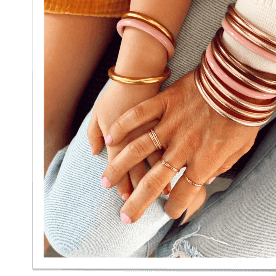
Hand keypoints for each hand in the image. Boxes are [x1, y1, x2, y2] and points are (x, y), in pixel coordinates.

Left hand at [87, 79, 170, 199]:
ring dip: (164, 183)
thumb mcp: (98, 112)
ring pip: (163, 166)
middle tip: (145, 205)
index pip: (121, 173)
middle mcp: (140, 142)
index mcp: (119, 142)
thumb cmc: (118, 92)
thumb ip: (93, 134)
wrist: (142, 70)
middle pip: (141, 174)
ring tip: (166, 196)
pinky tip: (183, 172)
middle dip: (142, 193)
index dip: (124, 185)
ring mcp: (160, 135)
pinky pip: (179, 149)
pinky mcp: (175, 127)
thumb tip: (94, 151)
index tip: (125, 197)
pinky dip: (180, 162)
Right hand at [100, 70, 258, 222]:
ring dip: (120, 167)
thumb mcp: (242, 147)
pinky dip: (123, 126)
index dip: (176, 207)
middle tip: (125, 216)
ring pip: (139, 150)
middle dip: (138, 202)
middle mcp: (184, 147)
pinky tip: (110, 138)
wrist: (242, 80)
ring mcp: (172, 123)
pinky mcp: (166, 101)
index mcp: (205, 160)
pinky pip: (139, 115)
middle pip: (155, 181)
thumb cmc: (245, 113)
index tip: (170, 212)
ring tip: (106, 181)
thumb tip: (208, 179)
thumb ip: (223, 166)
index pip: (185, 192)